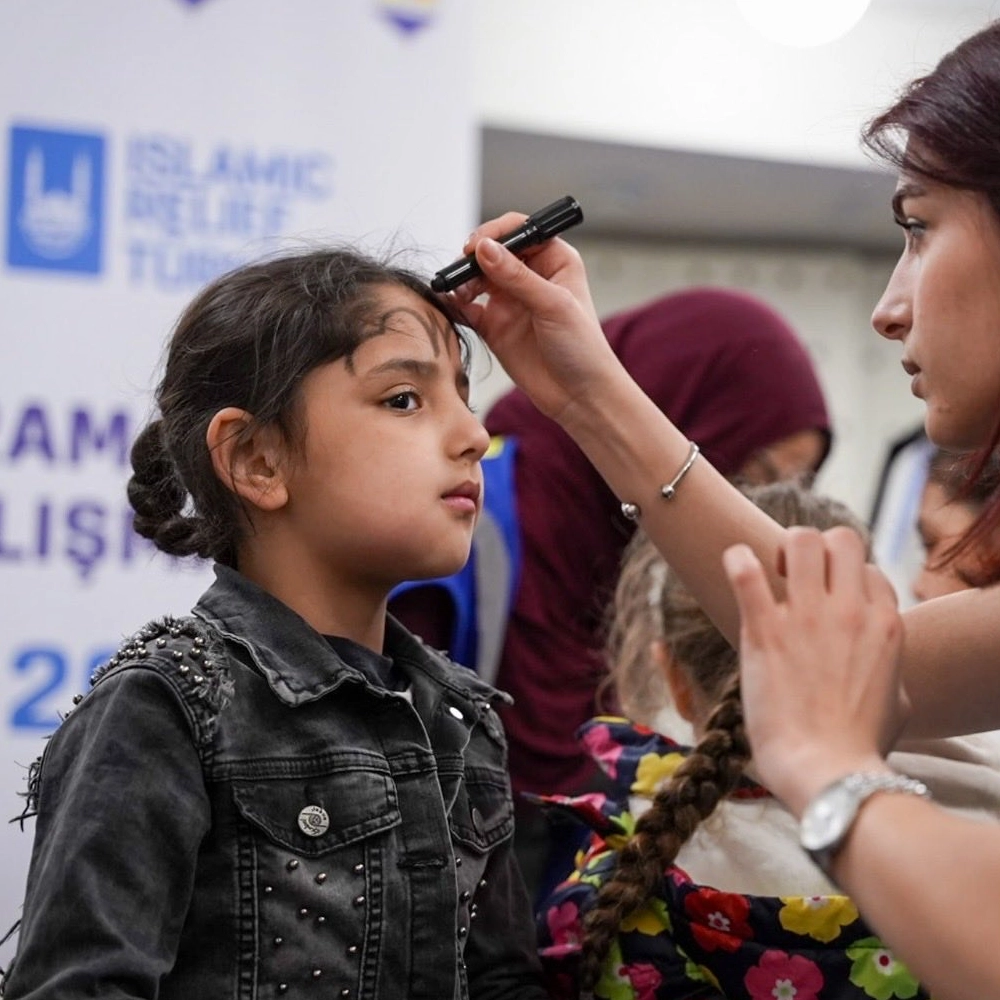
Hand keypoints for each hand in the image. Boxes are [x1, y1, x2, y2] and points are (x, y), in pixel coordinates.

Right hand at [447, 214, 622, 425]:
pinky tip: (453, 306)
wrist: (580, 396)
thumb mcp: (553, 305)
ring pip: (477, 278)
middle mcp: (530, 276)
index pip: (519, 230)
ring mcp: (511, 301)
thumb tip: (484, 249)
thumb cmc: (583, 348)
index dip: (495, 234)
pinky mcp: (495, 326)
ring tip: (458, 293)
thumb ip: (516, 277)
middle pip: (492, 252)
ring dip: (463, 281)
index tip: (477, 246)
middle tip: (462, 271)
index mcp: (554, 260)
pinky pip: (468, 309)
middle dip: (473, 258)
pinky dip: (457, 305)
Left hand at [723, 526, 907, 814]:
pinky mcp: (765, 631)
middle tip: (795, 575)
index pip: (868, 570)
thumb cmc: (860, 747)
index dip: (845, 579)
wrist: (827, 771)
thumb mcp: (899, 706)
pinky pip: (746, 572)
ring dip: (782, 549)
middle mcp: (850, 612)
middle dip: (817, 547)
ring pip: (801, 541)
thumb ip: (890, 672)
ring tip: (769, 572)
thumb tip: (883, 668)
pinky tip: (736, 566)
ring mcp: (807, 617)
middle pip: (840, 540)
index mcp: (885, 626)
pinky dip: (737, 560)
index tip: (827, 600)